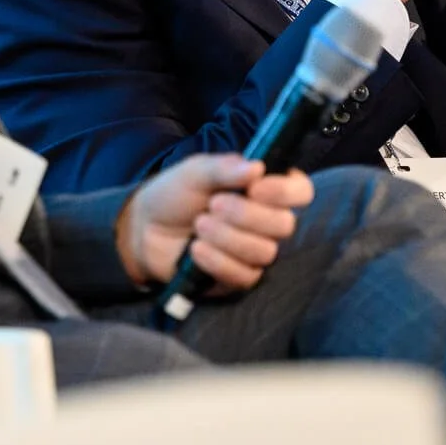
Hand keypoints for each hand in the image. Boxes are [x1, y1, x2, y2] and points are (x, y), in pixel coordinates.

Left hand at [116, 154, 314, 290]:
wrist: (145, 228)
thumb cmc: (176, 193)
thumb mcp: (195, 172)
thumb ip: (224, 168)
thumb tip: (256, 167)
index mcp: (265, 189)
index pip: (300, 191)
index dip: (284, 191)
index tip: (256, 188)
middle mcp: (267, 221)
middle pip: (284, 225)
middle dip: (247, 215)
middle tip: (214, 204)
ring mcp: (254, 251)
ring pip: (264, 252)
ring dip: (228, 237)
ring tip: (199, 224)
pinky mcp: (238, 277)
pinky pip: (243, 275)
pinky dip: (218, 261)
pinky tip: (196, 249)